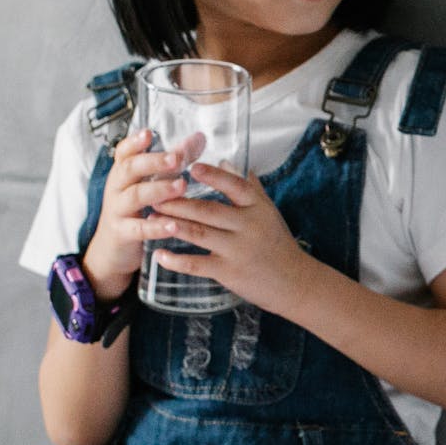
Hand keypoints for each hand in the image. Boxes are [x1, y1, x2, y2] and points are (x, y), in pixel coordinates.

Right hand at [82, 129, 198, 300]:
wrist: (113, 248)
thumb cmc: (138, 209)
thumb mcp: (152, 182)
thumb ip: (176, 160)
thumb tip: (200, 137)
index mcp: (123, 172)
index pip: (124, 152)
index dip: (135, 142)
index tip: (148, 133)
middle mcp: (116, 187)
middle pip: (130, 169)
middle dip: (153, 162)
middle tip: (177, 158)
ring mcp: (117, 210)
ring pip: (135, 196)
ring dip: (159, 190)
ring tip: (181, 186)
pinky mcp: (122, 233)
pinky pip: (138, 228)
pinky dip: (155, 226)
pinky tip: (173, 225)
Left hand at [146, 162, 318, 312]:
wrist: (295, 283)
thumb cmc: (278, 245)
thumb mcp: (269, 212)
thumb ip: (248, 187)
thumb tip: (227, 161)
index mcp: (258, 208)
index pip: (235, 186)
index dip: (214, 176)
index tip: (192, 167)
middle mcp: (249, 227)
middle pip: (209, 210)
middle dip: (178, 202)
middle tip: (154, 194)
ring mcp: (239, 250)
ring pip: (200, 233)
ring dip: (173, 224)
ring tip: (150, 217)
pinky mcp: (230, 273)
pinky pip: (198, 264)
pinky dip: (177, 260)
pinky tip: (159, 255)